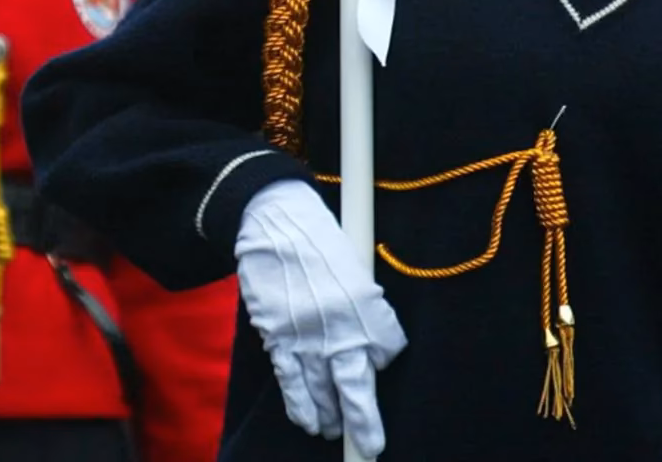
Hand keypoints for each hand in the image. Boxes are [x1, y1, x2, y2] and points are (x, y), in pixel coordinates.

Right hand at [237, 180, 406, 458]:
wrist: (273, 221)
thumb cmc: (318, 240)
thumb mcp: (355, 268)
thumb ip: (365, 306)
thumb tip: (369, 342)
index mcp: (368, 305)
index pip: (388, 350)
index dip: (382, 356)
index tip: (375, 357)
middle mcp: (340, 326)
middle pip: (357, 388)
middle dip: (365, 421)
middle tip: (371, 445)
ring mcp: (306, 334)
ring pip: (322, 390)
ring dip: (329, 416)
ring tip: (334, 431)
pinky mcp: (278, 335)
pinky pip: (291, 380)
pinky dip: (300, 404)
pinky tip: (308, 421)